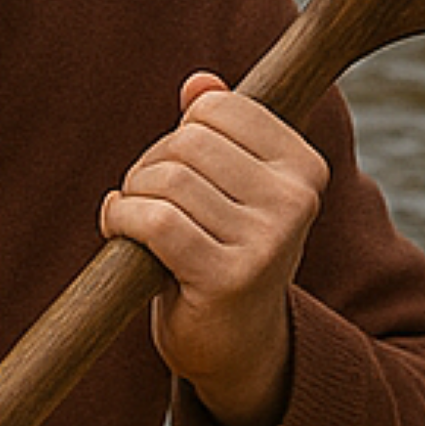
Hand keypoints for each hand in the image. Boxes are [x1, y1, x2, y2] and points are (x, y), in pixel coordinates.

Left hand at [101, 71, 324, 425]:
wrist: (233, 344)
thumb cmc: (222, 252)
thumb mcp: (227, 188)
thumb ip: (217, 133)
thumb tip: (199, 81)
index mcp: (303, 166)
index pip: (216, 107)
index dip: (179, 132)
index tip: (180, 170)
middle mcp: (297, 200)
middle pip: (185, 142)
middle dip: (148, 167)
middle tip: (149, 203)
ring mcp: (269, 240)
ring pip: (165, 180)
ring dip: (131, 199)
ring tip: (140, 227)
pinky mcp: (230, 277)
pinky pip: (154, 221)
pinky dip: (121, 221)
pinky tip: (122, 237)